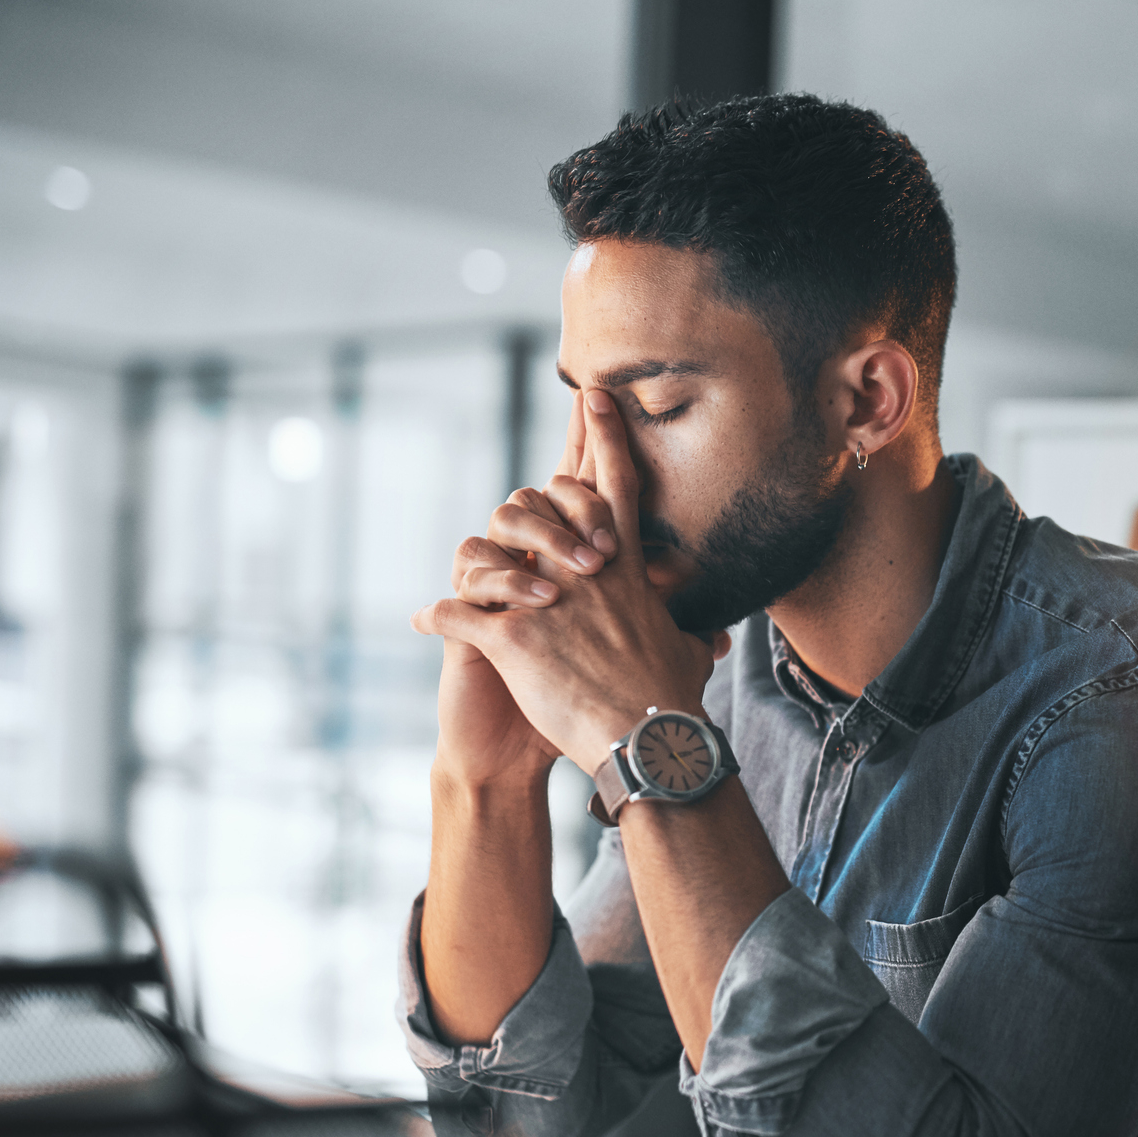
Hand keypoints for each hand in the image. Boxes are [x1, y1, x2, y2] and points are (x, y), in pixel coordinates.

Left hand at [414, 391, 729, 773]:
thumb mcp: (688, 654)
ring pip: (488, 556)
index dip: (605, 438)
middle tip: (520, 502)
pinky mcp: (512, 639)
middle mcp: (581, 574)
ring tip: (465, 588)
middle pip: (545, 505)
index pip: (616, 488)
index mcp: (623, 572)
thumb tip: (714, 637)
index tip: (593, 397)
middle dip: (532, 497)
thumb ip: (691, 634)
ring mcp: (544, 603)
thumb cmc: (672, 701)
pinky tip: (423, 624)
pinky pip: (457, 614)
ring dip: (477, 570)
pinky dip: (437, 617)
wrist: (647, 740)